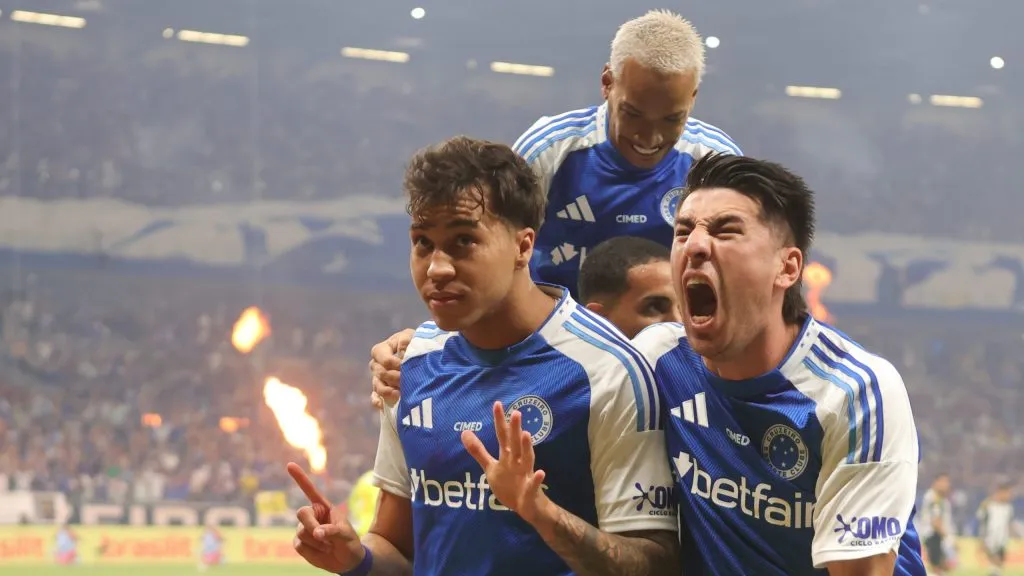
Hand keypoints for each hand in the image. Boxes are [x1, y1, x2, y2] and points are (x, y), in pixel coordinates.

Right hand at [288, 462, 364, 573]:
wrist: (346, 561)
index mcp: (324, 507)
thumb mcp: (346, 534)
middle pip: (301, 514)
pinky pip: (299, 546)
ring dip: (317, 542)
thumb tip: (317, 533)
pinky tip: (322, 551)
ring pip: (301, 533)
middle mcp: (312, 515)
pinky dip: (312, 551)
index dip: (300, 478)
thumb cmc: (349, 542)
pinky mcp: (300, 543)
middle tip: (323, 535)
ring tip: (329, 545)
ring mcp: (304, 529)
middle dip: (311, 525)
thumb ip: (333, 531)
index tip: (290, 464)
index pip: (310, 490)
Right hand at [369, 328, 413, 408]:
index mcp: (381, 350)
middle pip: (380, 373)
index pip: (382, 358)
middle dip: (394, 377)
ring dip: (388, 391)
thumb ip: (406, 341)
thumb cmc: (414, 343)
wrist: (421, 355)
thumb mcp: (411, 337)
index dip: (392, 363)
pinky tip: (383, 405)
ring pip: (377, 386)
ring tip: (399, 394)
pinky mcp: (381, 392)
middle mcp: (377, 365)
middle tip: (407, 380)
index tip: (405, 365)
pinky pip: (375, 398)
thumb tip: (402, 351)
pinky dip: (378, 402)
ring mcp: (378, 379)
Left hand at [462, 401, 549, 524]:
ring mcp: (525, 475)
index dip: (499, 421)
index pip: (503, 435)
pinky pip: (534, 484)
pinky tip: (541, 473)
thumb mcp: (490, 467)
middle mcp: (517, 461)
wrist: (528, 507)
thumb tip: (464, 431)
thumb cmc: (510, 483)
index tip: (497, 404)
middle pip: (515, 443)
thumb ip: (478, 450)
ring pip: (527, 459)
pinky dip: (537, 479)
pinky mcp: (531, 490)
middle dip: (515, 429)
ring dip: (527, 448)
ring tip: (527, 434)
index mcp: (507, 456)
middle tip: (515, 412)